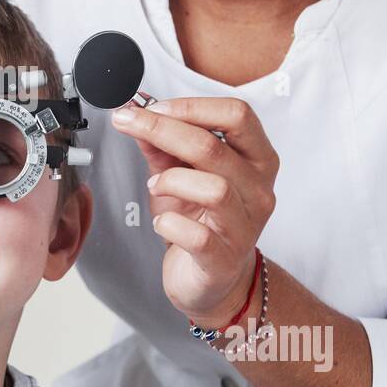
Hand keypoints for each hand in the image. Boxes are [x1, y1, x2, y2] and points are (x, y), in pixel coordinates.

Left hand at [111, 97, 278, 326]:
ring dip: (172, 181)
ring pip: (213, 188)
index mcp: (256, 159)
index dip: (191, 106)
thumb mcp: (179, 175)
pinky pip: (197, 235)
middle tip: (128, 123)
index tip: (151, 107)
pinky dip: (169, 223)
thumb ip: (161, 146)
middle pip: (215, 147)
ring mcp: (245, 226)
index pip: (237, 115)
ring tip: (155, 187)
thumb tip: (136, 113)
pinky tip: (161, 223)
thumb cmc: (201, 221)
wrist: (212, 280)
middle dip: (163, 129)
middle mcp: (259, 190)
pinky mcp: (224, 259)